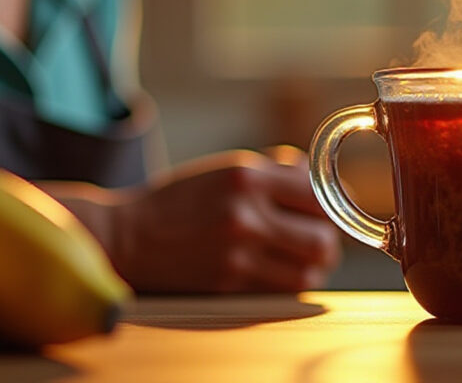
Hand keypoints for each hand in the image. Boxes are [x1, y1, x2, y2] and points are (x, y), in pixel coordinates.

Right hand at [108, 148, 342, 292]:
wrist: (128, 236)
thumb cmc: (180, 200)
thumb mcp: (225, 169)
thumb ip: (274, 170)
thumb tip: (316, 176)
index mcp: (247, 176)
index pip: (318, 194)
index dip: (333, 205)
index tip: (330, 210)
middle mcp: (245, 213)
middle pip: (321, 240)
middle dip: (328, 242)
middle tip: (320, 240)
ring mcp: (237, 252)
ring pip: (307, 273)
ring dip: (313, 269)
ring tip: (303, 261)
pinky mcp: (228, 283)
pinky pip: (280, 291)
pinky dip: (289, 285)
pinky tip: (280, 274)